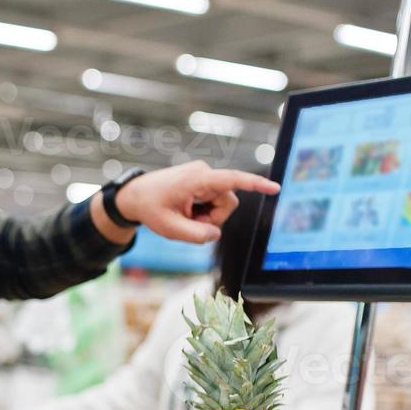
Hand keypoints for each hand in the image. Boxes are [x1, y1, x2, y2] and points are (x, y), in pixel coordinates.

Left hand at [105, 160, 278, 243]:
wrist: (135, 196)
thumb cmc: (150, 208)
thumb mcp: (170, 229)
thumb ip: (197, 236)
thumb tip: (217, 233)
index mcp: (197, 179)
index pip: (232, 180)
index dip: (255, 184)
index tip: (275, 188)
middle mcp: (204, 173)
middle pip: (228, 203)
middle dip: (213, 219)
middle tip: (188, 223)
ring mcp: (204, 176)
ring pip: (222, 204)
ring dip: (207, 217)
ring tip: (185, 216)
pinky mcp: (203, 182)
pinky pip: (214, 202)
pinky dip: (203, 212)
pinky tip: (187, 210)